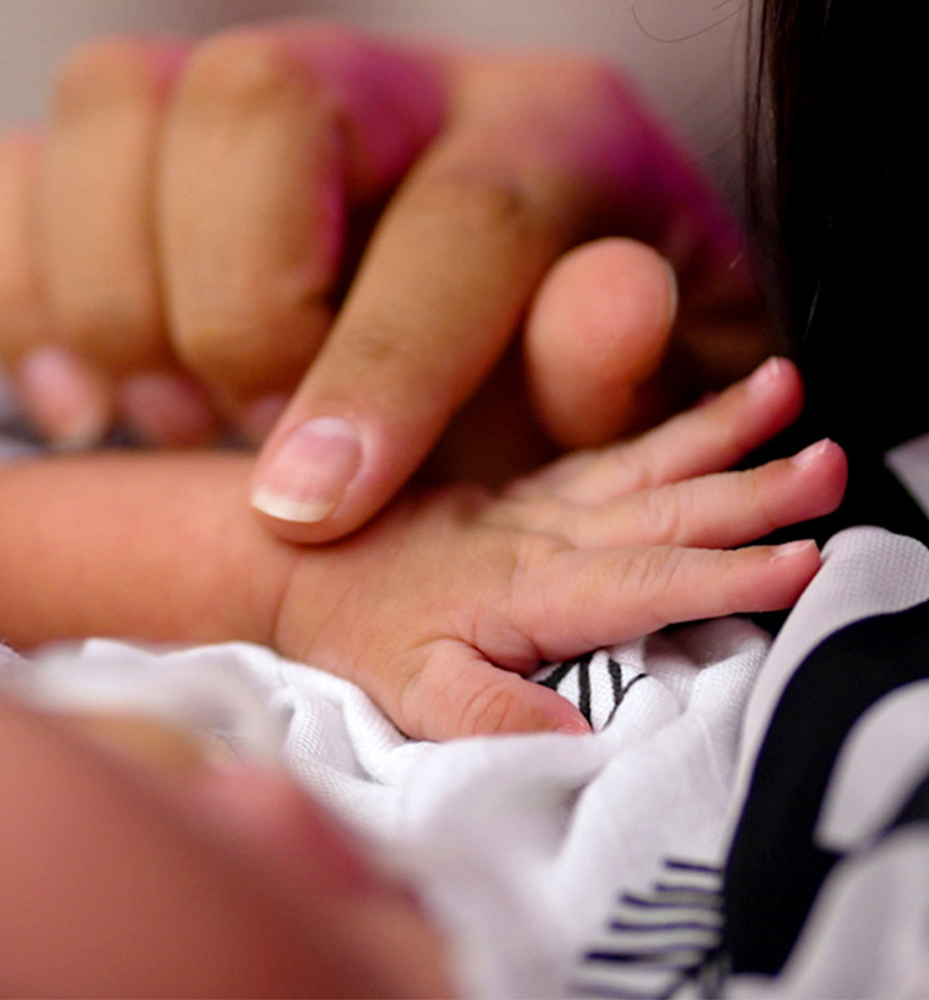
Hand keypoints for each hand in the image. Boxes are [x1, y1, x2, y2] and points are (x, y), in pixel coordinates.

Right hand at [0, 22, 766, 541]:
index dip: (377, 368)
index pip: (459, 213)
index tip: (307, 506)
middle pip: (255, 96)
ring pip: (115, 99)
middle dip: (232, 307)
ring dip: (115, 300)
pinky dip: (21, 295)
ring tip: (174, 423)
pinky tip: (84, 402)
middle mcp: (389, 79)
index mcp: (551, 133)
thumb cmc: (553, 395)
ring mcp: (243, 95)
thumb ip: (618, 375)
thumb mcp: (629, 419)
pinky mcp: (138, 149)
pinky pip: (18, 166)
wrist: (494, 348)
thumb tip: (609, 300)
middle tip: (250, 438)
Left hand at [271, 358, 844, 739]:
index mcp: (529, 586)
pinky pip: (615, 453)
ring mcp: (540, 505)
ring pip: (647, 465)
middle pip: (664, 509)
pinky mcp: (533, 493)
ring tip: (788, 387)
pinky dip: (674, 430)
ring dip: (723, 433)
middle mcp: (545, 534)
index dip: (726, 575)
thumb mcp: (412, 695)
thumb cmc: (361, 635)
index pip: (643, 580)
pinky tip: (724, 410)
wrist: (300, 560)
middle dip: (753, 490)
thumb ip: (490, 716)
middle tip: (833, 464)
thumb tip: (583, 746)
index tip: (805, 560)